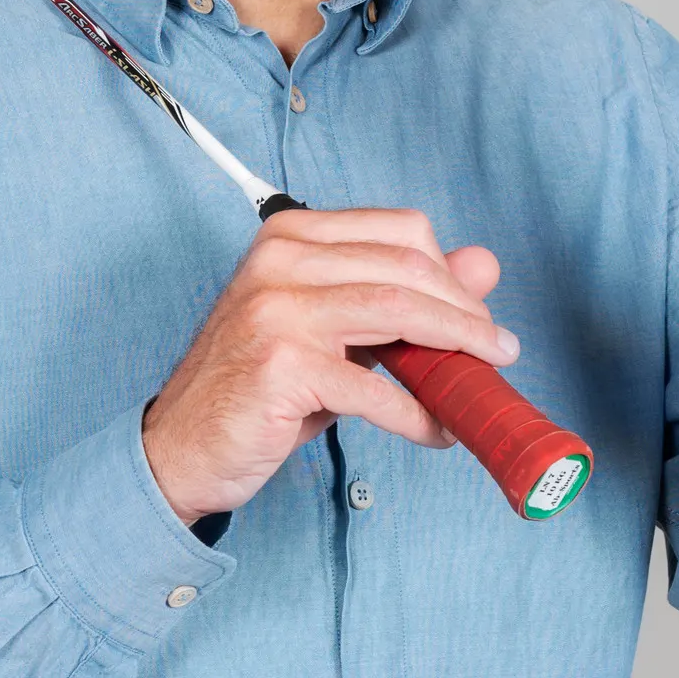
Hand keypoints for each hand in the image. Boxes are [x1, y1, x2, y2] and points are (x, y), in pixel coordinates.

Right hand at [140, 208, 515, 523]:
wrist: (181, 448)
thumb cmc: (260, 388)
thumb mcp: (335, 330)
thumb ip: (401, 294)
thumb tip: (484, 264)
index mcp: (292, 235)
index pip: (400, 229)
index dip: (450, 273)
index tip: (476, 313)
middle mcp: (279, 259)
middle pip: (407, 266)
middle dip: (466, 311)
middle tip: (497, 350)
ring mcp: (277, 308)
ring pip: (400, 312)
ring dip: (457, 350)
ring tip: (482, 380)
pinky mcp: (282, 364)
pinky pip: (375, 388)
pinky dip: (417, 413)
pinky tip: (436, 430)